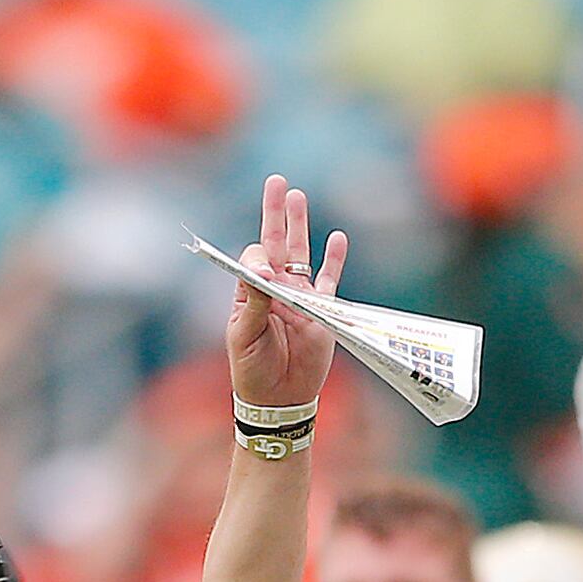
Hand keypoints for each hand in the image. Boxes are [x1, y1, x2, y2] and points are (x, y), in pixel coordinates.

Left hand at [225, 174, 346, 415]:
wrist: (280, 400)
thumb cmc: (253, 370)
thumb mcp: (244, 335)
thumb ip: (255, 300)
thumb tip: (264, 266)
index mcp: (250, 293)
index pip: (256, 260)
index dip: (262, 257)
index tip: (268, 270)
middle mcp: (274, 290)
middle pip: (276, 243)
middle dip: (275, 213)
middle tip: (277, 181)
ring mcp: (299, 298)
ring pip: (301, 254)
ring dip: (300, 225)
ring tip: (298, 196)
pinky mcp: (321, 310)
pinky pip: (329, 280)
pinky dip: (335, 260)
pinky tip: (337, 237)